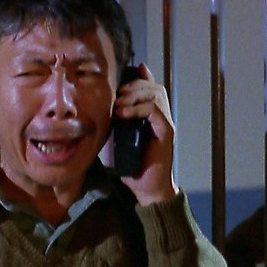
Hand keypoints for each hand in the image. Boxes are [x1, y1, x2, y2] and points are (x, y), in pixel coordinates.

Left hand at [112, 63, 176, 204]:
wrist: (147, 188)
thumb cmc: (132, 167)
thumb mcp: (118, 139)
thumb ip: (114, 123)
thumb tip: (100, 109)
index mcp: (152, 116)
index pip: (151, 87)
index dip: (139, 78)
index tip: (121, 79)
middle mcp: (162, 117)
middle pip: (153, 87)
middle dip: (133, 85)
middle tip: (116, 95)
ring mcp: (165, 123)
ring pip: (156, 94)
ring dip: (134, 95)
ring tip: (118, 105)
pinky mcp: (166, 132)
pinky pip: (155, 110)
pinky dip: (138, 108)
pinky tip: (123, 114)